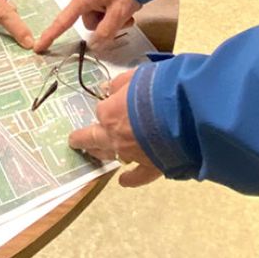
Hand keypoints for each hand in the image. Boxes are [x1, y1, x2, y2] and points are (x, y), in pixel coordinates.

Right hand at [34, 0, 141, 52]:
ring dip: (112, 17)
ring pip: (98, 13)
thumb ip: (106, 31)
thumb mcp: (119, 13)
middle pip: (88, 20)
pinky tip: (127, 5)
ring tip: (129, 12)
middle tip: (123, 20)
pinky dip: (114, 9)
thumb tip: (95, 44)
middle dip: (105, 24)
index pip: (63, 21)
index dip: (51, 35)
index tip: (39, 47)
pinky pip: (103, 3)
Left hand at [67, 70, 163, 186]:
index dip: (106, 106)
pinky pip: (138, 176)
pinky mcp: (151, 166)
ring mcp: (131, 154)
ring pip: (111, 156)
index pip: (101, 110)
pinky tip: (123, 181)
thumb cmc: (158, 88)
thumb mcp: (135, 76)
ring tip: (95, 153)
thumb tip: (109, 89)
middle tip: (74, 140)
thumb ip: (120, 84)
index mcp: (109, 114)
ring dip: (101, 154)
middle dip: (83, 138)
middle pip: (93, 138)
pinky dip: (130, 179)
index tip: (110, 103)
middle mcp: (115, 136)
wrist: (184, 112)